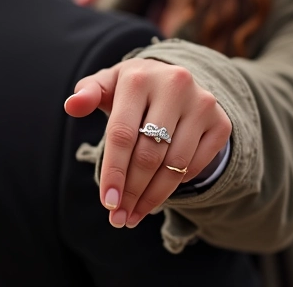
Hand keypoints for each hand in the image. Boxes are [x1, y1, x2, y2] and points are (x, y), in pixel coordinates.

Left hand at [64, 58, 230, 228]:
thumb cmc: (131, 89)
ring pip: (174, 165)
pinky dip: (176, 184)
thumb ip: (88, 94)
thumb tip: (71, 105)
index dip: (114, 172)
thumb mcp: (107, 85)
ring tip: (134, 213)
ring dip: (153, 197)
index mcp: (139, 76)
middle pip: (148, 154)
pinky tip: (158, 193)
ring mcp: (202, 102)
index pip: (122, 134)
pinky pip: (196, 165)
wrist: (173, 79)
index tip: (107, 203)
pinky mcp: (221, 121)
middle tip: (119, 216)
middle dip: (132, 191)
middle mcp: (175, 84)